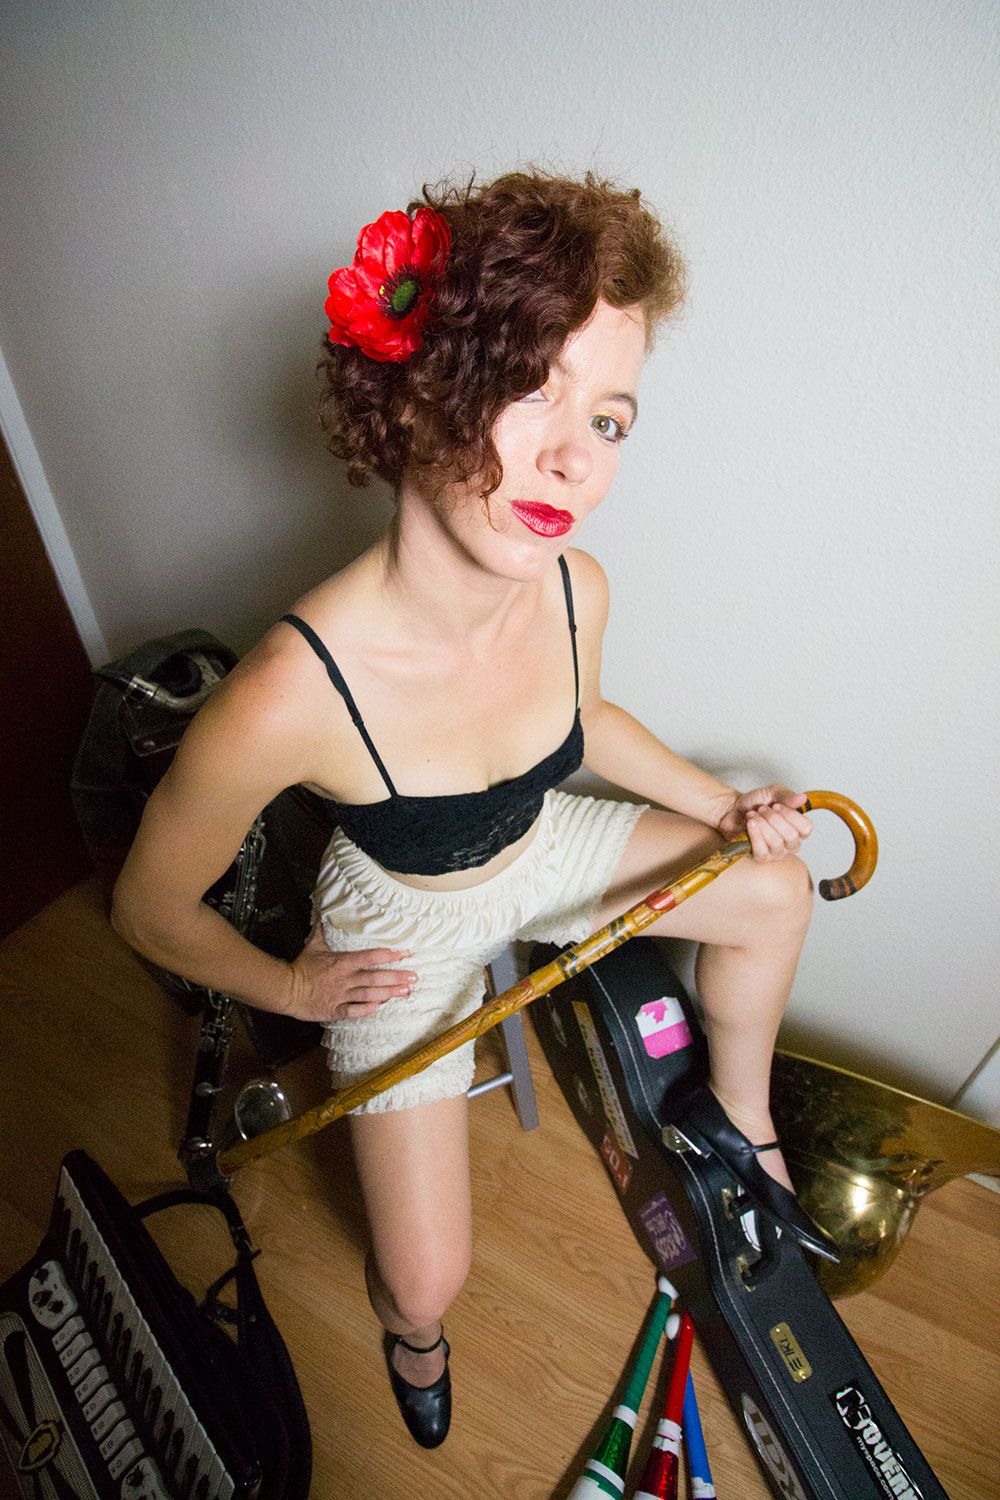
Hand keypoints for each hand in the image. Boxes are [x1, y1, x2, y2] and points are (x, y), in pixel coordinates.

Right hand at [283, 921, 415, 1022]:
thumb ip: (322, 930)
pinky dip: (367, 1010)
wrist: (286, 989)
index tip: (405, 953)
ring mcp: (341, 996)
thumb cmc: (301, 966)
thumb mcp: (313, 945)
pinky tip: (380, 1007)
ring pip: (369, 995)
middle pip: (375, 978)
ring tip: (405, 992)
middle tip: (414, 977)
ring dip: (389, 993)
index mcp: (342, 962)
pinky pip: (354, 1011)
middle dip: (396, 977)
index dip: (389, 955)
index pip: (370, 957)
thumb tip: (324, 912)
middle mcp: (345, 979)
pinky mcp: (335, 1011)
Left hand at [716, 784, 812, 861]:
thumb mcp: (773, 793)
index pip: (806, 828)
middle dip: (774, 819)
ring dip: (762, 824)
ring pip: (776, 843)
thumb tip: (803, 798)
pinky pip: (762, 851)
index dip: (791, 815)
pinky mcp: (760, 857)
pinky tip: (750, 824)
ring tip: (753, 815)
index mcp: (797, 828)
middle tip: (762, 809)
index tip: (777, 805)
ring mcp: (776, 852)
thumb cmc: (755, 803)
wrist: (733, 808)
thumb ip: (788, 796)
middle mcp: (789, 843)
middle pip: (791, 836)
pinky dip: (754, 834)